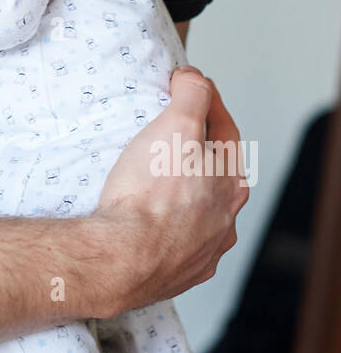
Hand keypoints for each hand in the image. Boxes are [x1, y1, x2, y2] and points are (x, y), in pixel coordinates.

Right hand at [94, 66, 248, 313]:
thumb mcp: (177, 125)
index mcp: (230, 183)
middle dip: (194, 150)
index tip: (185, 86)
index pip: (225, 129)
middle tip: (167, 134)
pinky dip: (165, 227)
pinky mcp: (177, 273)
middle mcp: (225, 219)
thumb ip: (192, 95)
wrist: (121, 257)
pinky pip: (175, 242)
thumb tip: (195, 80)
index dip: (205, 100)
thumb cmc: (150, 193)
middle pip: (213, 173)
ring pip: (197, 211)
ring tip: (151, 181)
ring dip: (181, 193)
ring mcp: (203, 250)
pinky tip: (145, 221)